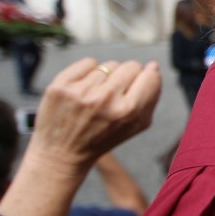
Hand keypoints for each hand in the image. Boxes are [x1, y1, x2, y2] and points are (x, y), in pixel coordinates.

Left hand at [28, 58, 161, 177]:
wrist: (63, 153)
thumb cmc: (103, 138)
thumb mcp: (136, 127)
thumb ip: (150, 97)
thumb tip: (153, 66)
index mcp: (128, 112)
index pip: (150, 76)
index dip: (145, 81)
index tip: (136, 90)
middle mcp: (105, 99)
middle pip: (131, 66)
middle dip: (127, 78)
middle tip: (115, 94)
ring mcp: (81, 91)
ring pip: (109, 65)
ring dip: (107, 78)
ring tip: (97, 96)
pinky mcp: (62, 85)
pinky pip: (88, 62)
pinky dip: (89, 73)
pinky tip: (84, 89)